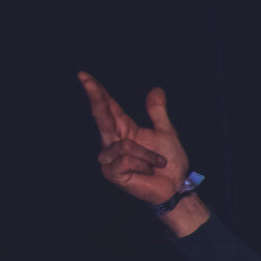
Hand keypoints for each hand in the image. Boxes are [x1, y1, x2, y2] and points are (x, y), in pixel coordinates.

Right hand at [78, 71, 188, 206]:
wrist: (176, 186)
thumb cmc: (169, 162)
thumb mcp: (166, 132)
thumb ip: (157, 111)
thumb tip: (156, 89)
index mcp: (124, 129)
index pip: (107, 107)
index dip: (96, 91)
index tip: (84, 75)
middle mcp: (113, 141)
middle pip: (101, 116)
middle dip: (95, 97)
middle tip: (84, 78)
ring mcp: (110, 158)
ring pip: (124, 145)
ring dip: (147, 154)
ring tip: (157, 162)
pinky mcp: (112, 173)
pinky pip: (124, 159)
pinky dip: (142, 163)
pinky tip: (148, 170)